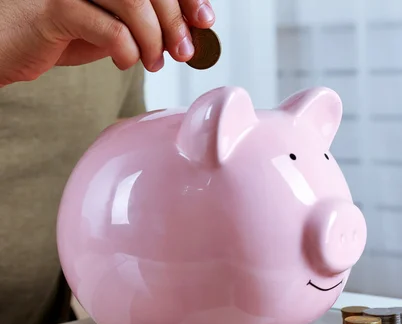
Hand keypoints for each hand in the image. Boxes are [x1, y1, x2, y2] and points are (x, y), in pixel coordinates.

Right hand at [0, 0, 214, 86]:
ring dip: (154, 38)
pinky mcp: (54, 8)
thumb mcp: (112, 22)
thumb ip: (146, 22)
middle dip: (176, 21)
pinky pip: (109, 28)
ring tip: (154, 62)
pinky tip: (125, 61)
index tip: (204, 20)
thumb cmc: (61, 32)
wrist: (8, 46)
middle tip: (184, 51)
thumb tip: (189, 31)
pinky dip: (127, 50)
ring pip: (134, 2)